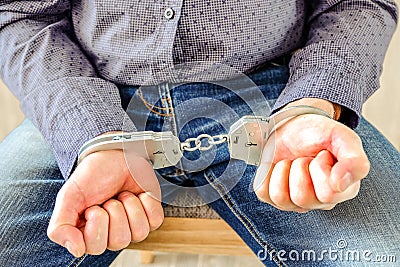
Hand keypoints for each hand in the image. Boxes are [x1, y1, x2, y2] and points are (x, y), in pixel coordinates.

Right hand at [47, 150, 163, 256]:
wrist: (114, 155)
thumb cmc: (92, 176)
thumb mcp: (69, 197)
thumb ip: (61, 227)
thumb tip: (76, 250)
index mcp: (90, 235)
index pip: (95, 247)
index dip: (96, 223)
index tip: (92, 207)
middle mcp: (112, 235)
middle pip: (119, 241)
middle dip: (114, 212)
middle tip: (109, 199)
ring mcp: (133, 226)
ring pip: (139, 233)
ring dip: (130, 206)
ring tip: (122, 195)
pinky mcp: (151, 215)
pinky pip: (155, 220)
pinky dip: (147, 202)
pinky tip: (138, 194)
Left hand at [254, 113, 369, 211]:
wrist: (294, 125)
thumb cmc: (320, 134)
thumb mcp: (342, 138)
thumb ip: (354, 161)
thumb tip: (340, 185)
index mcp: (342, 190)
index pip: (328, 194)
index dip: (320, 168)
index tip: (322, 154)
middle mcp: (319, 202)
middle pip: (302, 197)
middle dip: (300, 167)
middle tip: (305, 158)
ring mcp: (294, 202)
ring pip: (280, 197)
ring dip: (283, 170)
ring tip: (292, 161)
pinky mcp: (272, 196)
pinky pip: (263, 192)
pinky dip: (267, 172)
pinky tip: (278, 165)